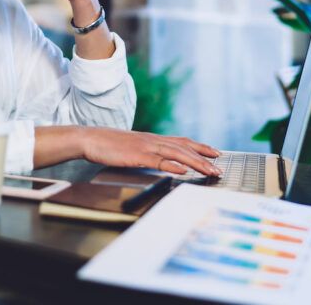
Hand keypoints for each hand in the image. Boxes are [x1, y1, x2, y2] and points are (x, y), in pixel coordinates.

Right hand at [81, 127, 222, 176]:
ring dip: (196, 162)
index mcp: (153, 139)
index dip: (201, 146)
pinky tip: (183, 170)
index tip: (216, 153)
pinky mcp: (137, 155)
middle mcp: (153, 141)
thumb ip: (148, 153)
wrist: (90, 139)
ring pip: (177, 153)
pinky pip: (158, 160)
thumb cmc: (109, 146)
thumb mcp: (132, 148)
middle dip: (205, 157)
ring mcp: (146, 147)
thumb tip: (162, 162)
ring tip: (210, 170)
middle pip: (185, 147)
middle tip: (220, 168)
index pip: (183, 141)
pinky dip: (173, 165)